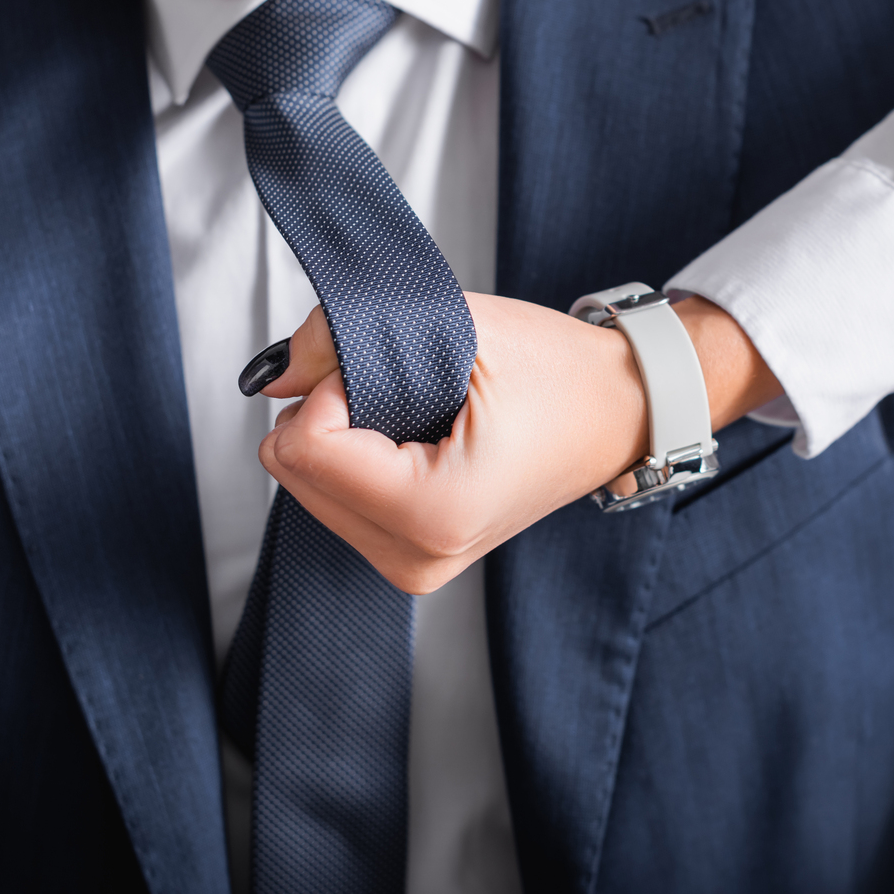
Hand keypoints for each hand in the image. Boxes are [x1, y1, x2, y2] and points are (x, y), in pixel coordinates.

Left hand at [258, 292, 781, 592]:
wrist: (620, 412)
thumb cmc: (562, 373)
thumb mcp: (459, 327)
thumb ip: (352, 339)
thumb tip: (273, 370)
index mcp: (436, 512)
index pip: (306, 445)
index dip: (337, 383)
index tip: (399, 367)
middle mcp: (418, 557)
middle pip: (293, 467)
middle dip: (335, 409)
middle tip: (413, 386)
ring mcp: (413, 566)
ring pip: (304, 481)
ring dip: (346, 431)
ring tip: (425, 411)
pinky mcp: (409, 558)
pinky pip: (332, 496)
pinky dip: (359, 454)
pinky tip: (419, 436)